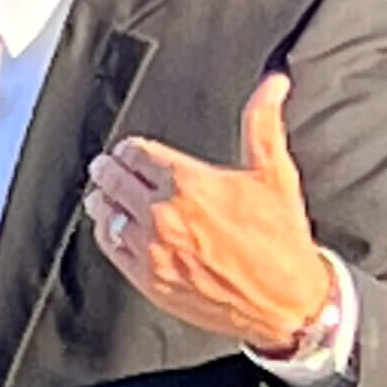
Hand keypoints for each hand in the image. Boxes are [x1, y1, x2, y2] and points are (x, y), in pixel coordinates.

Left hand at [85, 71, 331, 352]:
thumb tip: (274, 83)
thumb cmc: (281, 241)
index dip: (130, 148)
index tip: (130, 149)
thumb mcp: (275, 174)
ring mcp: (152, 250)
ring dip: (102, 199)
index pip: (137, 154)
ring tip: (101, 193)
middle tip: (105, 166)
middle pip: (115, 180)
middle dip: (109, 169)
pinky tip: (110, 226)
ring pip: (107, 214)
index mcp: (190, 183)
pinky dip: (106, 232)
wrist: (284, 303)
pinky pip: (111, 248)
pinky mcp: (148, 280)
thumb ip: (264, 123)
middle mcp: (164, 215)